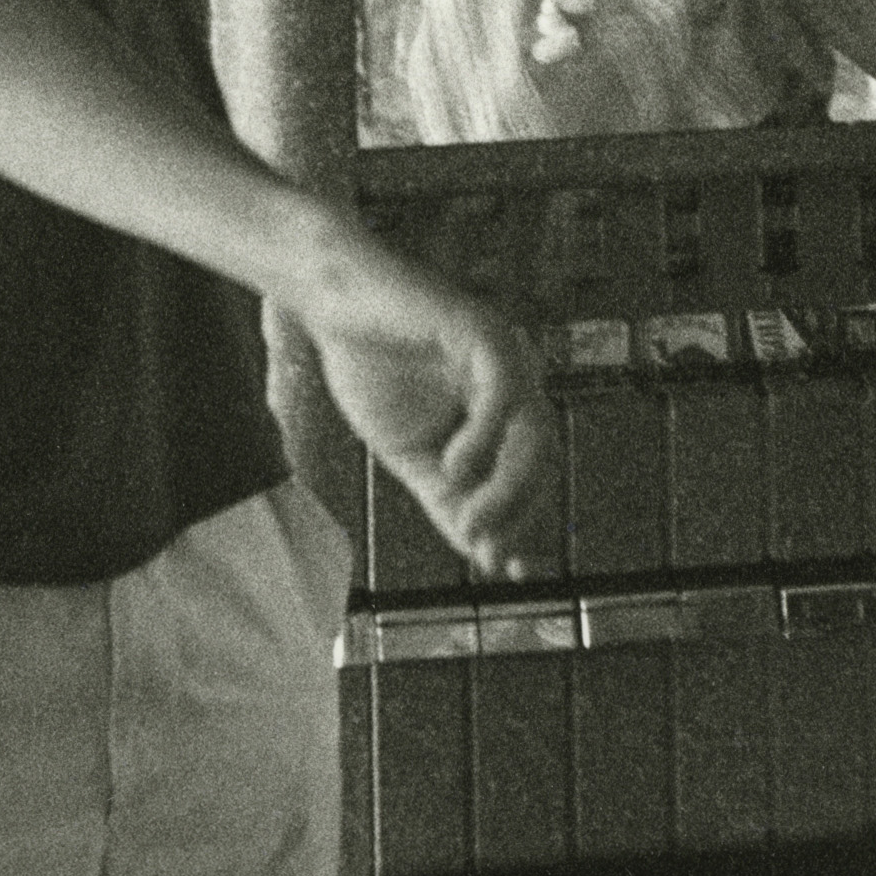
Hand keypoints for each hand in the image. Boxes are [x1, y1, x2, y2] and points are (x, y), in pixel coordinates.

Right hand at [302, 245, 551, 579]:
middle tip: (484, 551)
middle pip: (543, 456)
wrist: (331, 305)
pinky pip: (502, 391)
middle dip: (519, 512)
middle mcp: (512, 379)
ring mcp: (502, 352)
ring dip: (508, 487)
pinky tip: (452, 465)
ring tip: (470, 521)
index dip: (525, 522)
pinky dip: (484, 436)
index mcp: (499, 406)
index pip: (532, 473)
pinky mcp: (479, 329)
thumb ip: (446, 495)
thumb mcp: (409, 452)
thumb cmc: (369, 366)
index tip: (506, 569)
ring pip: (534, 429)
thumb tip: (480, 551)